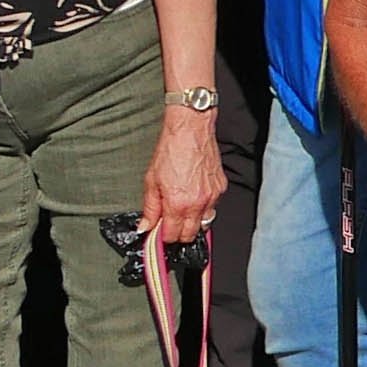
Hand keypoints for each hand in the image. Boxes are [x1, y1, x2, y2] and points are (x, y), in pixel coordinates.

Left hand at [144, 109, 227, 245]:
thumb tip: (145, 227)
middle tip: (170, 222)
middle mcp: (197, 204)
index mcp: (178, 204)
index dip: (164, 236)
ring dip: (193, 222)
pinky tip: (195, 195)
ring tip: (183, 210)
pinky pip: (213, 207)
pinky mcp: (221, 188)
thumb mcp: (151, 181)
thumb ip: (150, 208)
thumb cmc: (171, 150)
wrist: (190, 130)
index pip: (172, 236)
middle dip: (179, 233)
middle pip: (190, 235)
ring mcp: (212, 197)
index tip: (160, 231)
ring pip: (204, 223)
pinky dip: (204, 206)